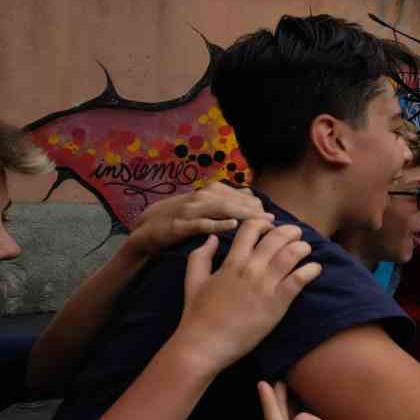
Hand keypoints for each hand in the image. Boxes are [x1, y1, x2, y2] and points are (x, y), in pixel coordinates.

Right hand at [127, 182, 274, 256]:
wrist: (146, 228)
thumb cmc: (180, 217)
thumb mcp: (204, 204)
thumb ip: (227, 199)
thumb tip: (252, 195)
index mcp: (212, 191)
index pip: (243, 197)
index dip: (259, 208)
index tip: (272, 220)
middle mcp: (203, 197)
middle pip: (237, 201)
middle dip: (257, 212)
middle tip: (273, 224)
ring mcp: (192, 210)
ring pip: (223, 209)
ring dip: (245, 215)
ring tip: (262, 223)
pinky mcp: (181, 225)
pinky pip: (202, 223)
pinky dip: (217, 223)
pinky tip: (233, 226)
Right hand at [171, 221, 320, 371]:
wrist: (204, 344)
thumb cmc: (197, 315)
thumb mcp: (193, 281)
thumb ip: (200, 257)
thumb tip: (212, 238)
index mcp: (232, 262)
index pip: (252, 229)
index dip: (264, 222)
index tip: (271, 226)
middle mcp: (251, 269)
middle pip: (277, 237)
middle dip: (290, 231)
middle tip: (296, 234)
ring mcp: (265, 285)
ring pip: (292, 254)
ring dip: (302, 247)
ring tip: (305, 249)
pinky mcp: (278, 302)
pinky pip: (300, 279)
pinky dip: (311, 270)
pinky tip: (314, 269)